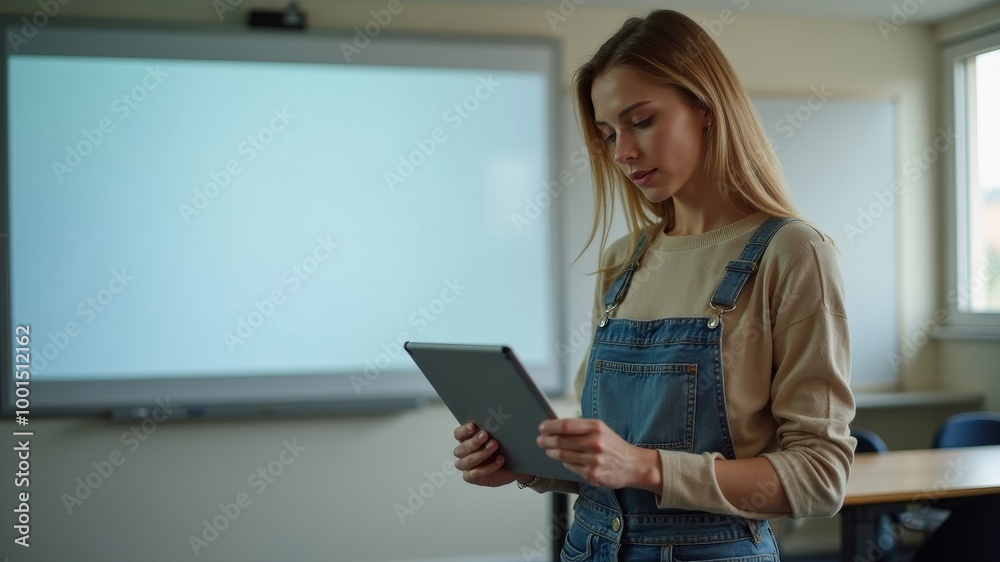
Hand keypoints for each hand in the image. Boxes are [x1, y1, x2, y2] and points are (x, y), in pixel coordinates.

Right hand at [452, 422, 532, 487]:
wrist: (514, 465)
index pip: (458, 434)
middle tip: (485, 435)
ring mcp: (467, 466)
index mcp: (466, 439)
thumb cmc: (504, 448)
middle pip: (462, 448)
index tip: (472, 426)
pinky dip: (489, 467)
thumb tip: (493, 418)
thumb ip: (492, 428)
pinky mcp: (472, 477)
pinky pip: (475, 473)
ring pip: (468, 461)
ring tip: (494, 445)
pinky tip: (500, 460)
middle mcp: (464, 453)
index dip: (463, 431)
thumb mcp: (498, 435)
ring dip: (481, 453)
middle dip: (474, 442)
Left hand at [537, 418, 660, 491]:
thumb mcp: (601, 430)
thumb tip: (556, 427)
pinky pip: (570, 467)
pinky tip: (563, 459)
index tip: (542, 428)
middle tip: (540, 440)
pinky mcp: (592, 475)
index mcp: (596, 428)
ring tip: (548, 449)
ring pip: (563, 456)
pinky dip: (564, 462)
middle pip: (561, 441)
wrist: (634, 466)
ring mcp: (593, 461)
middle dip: (546, 440)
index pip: (566, 425)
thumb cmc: (614, 446)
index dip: (550, 426)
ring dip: (552, 452)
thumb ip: (581, 427)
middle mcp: (595, 443)